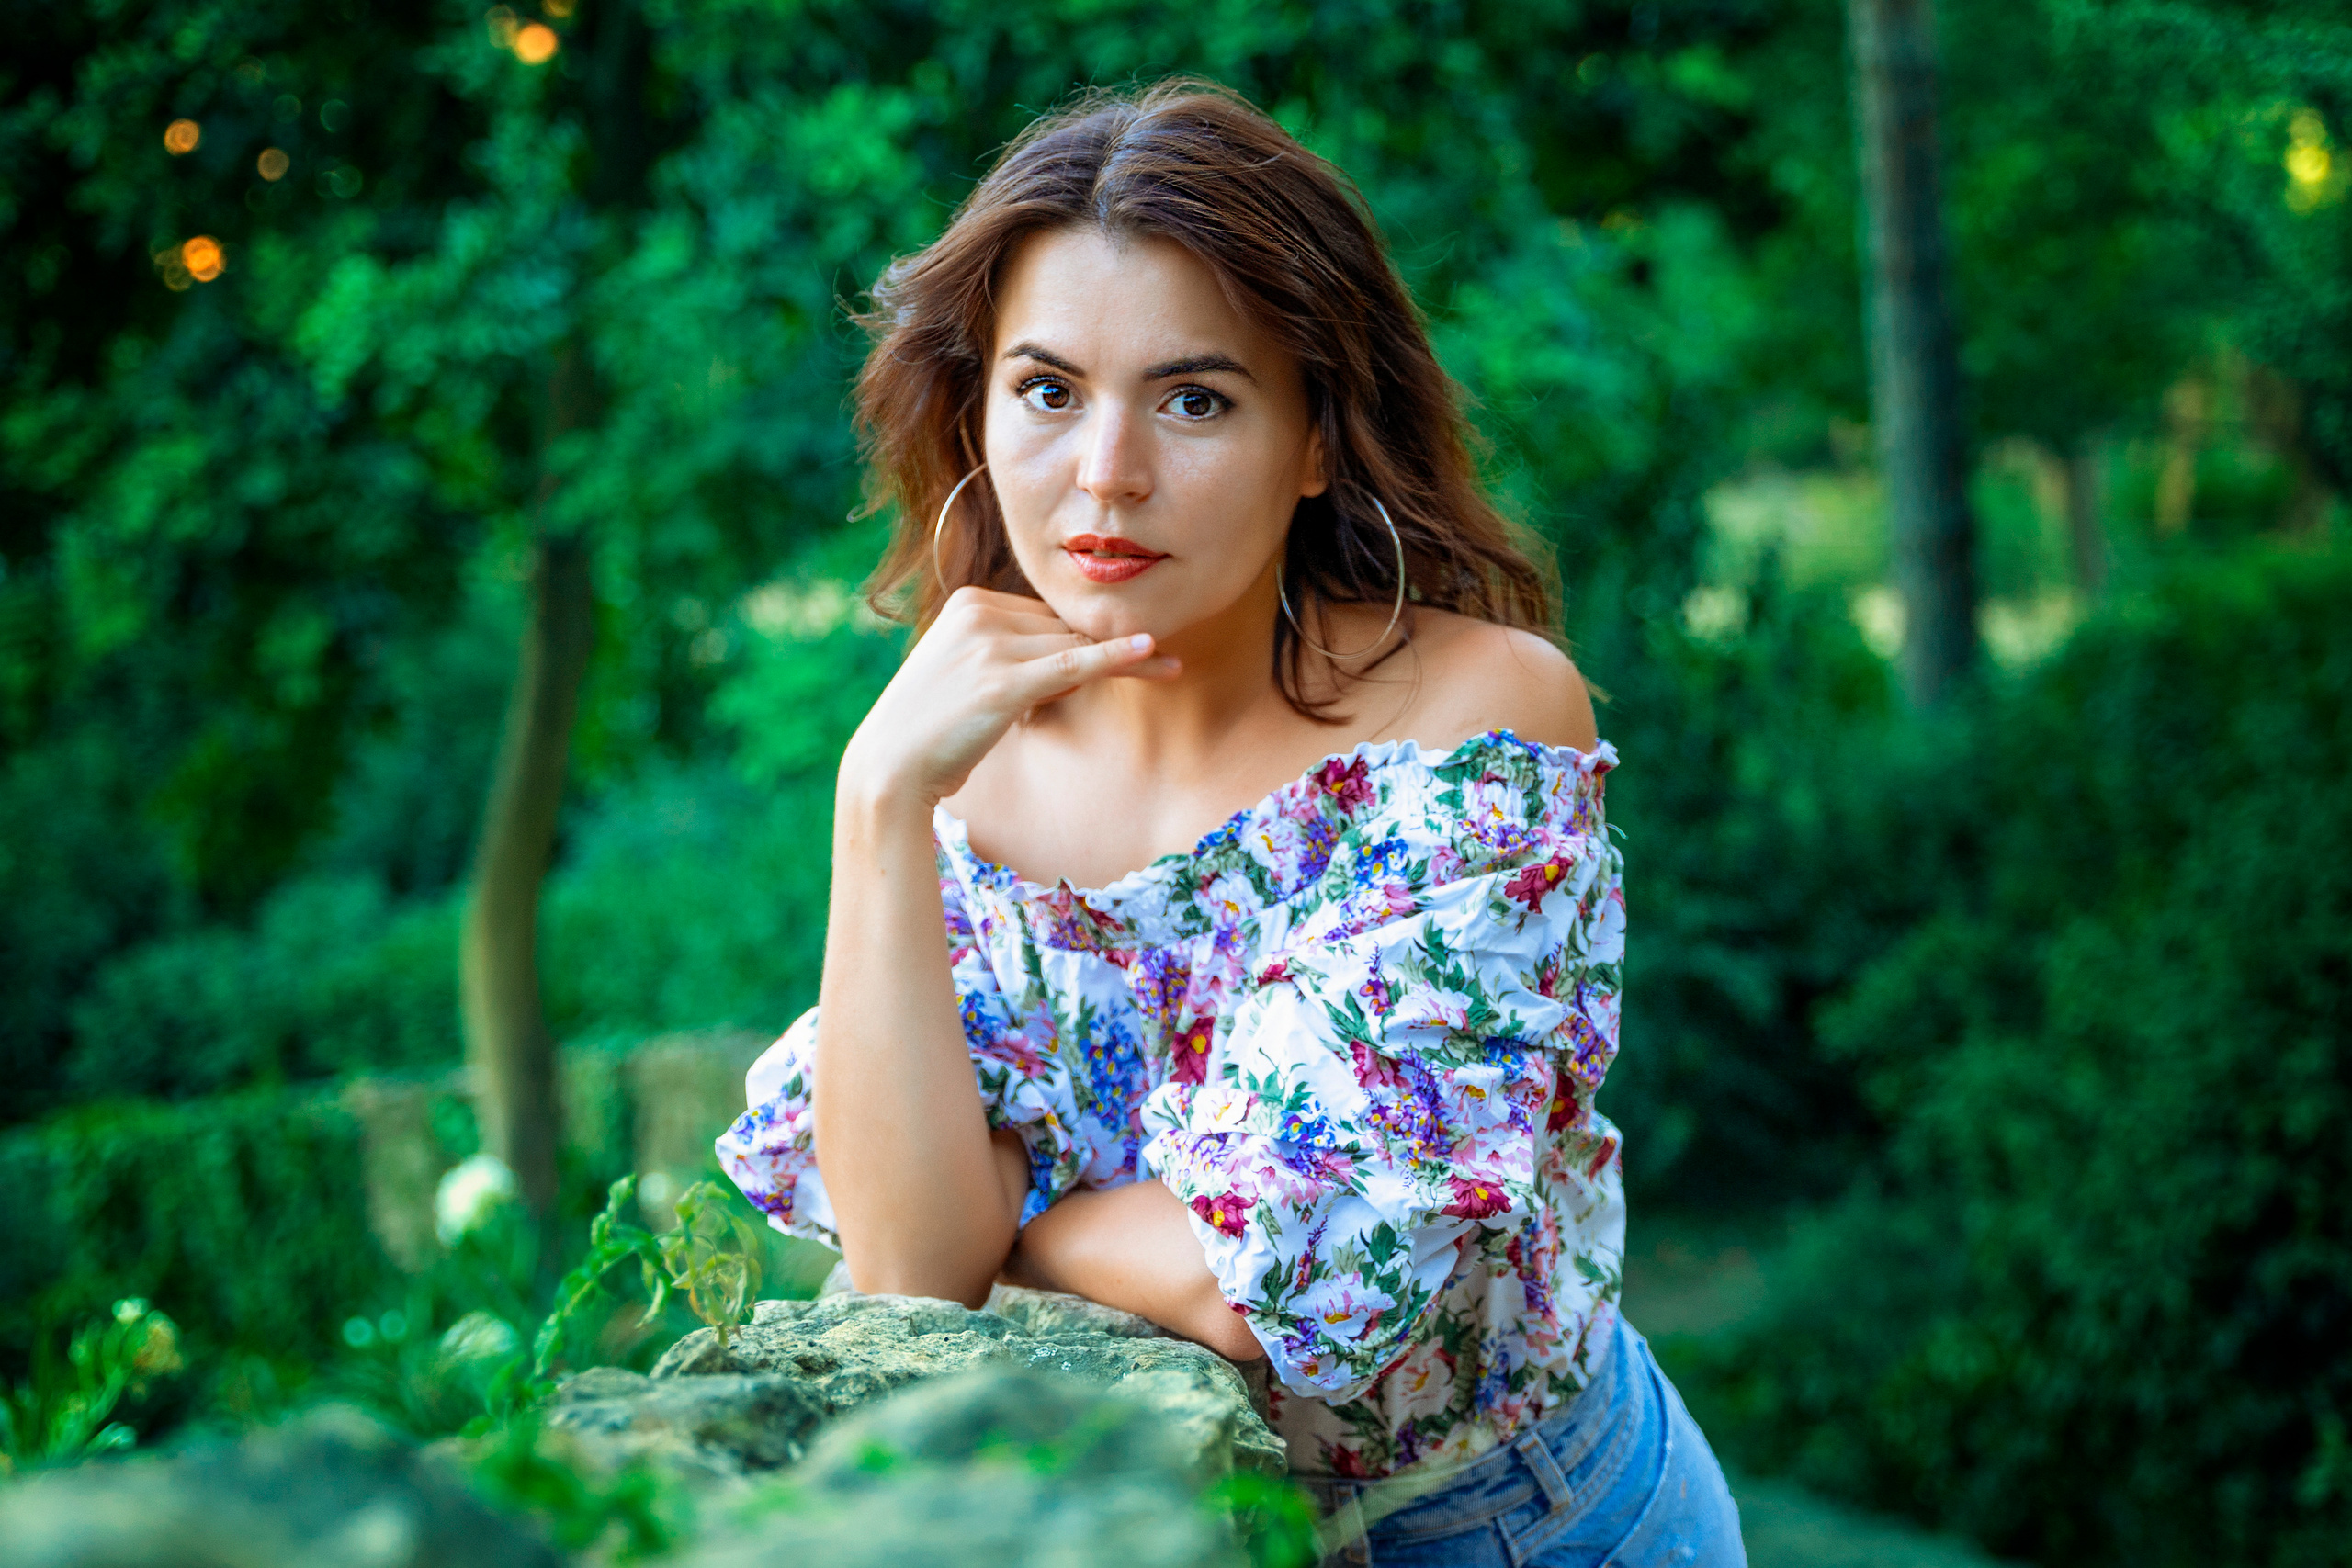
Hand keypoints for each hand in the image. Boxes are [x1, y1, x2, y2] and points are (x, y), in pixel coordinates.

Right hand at [840, 587, 1178, 810]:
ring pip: (1075, 647)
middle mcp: (978, 613)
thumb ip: (1009, 649)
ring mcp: (990, 645)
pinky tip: (1152, 650)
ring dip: (1108, 669)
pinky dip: (1117, 658)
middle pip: (1063, 628)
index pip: (1044, 614)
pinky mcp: (1004, 682)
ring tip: (1155, 671)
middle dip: (1087, 661)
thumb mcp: (967, 671)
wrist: (891, 767)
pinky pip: (1075, 664)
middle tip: (1127, 673)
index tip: (1098, 666)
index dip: (1067, 647)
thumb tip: (1072, 649)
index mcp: (969, 601)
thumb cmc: (933, 728)